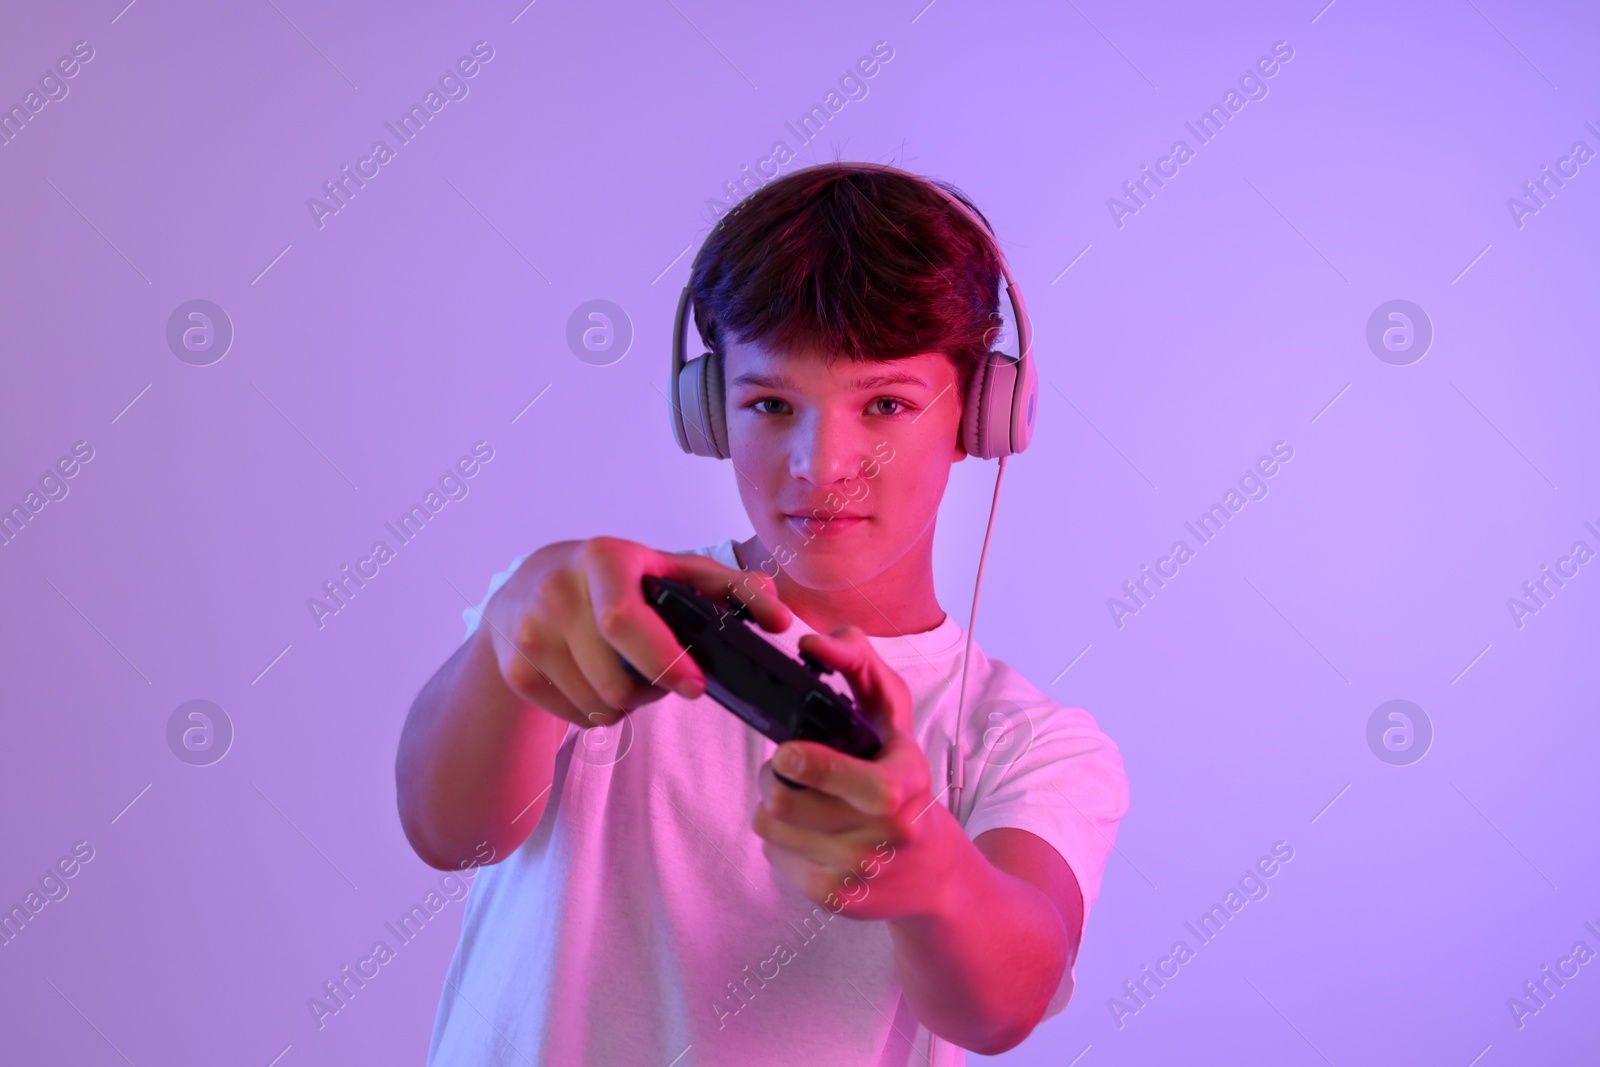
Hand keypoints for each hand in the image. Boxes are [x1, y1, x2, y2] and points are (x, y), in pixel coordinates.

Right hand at [480, 537, 792, 729]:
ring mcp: (528, 633)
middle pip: (615, 680)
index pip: (623, 619)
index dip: (664, 660)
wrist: (526, 587)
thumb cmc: (615, 579)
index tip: (696, 687)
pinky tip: (600, 682)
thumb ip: (729, 588)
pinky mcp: (515, 669)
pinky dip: (600, 712)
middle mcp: (556, 591)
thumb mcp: (669, 569)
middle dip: (653, 691)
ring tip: (633, 676)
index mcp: (603, 559)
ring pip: (598, 705)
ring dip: (629, 705)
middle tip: (670, 679)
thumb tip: (778, 616)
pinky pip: (577, 717)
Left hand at [752, 626, 966, 921]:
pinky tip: (811, 833)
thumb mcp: (898, 726)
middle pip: (781, 798)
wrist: (935, 873)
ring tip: (800, 797)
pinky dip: (783, 840)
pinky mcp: (833, 900)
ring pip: (768, 827)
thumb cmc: (908, 783)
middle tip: (788, 769)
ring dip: (774, 806)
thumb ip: (864, 670)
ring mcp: (855, 873)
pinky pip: (774, 856)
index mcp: (898, 788)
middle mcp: (880, 836)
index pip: (816, 769)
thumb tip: (816, 642)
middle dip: (775, 777)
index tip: (789, 749)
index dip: (794, 757)